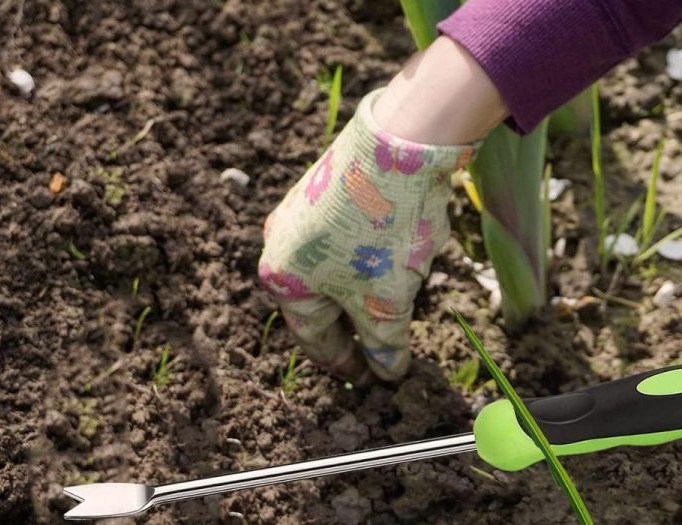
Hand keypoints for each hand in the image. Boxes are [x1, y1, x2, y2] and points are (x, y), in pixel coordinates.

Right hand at [258, 89, 476, 382]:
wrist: (400, 144)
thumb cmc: (382, 234)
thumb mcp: (386, 302)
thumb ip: (384, 345)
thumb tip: (388, 373)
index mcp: (283, 280)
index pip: (315, 339)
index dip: (346, 364)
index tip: (371, 379)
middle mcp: (281, 245)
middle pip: (322, 303)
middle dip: (356, 326)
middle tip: (384, 346)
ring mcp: (300, 213)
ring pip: (335, 271)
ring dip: (365, 291)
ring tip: (398, 298)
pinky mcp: (325, 189)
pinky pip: (344, 240)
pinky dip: (368, 258)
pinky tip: (396, 255)